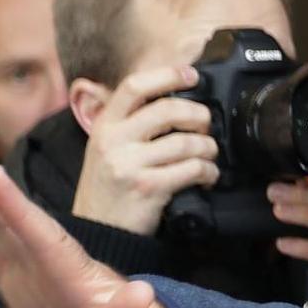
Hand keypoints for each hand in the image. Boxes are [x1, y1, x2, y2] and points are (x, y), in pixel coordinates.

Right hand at [69, 64, 217, 236]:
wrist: (98, 231)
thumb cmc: (110, 189)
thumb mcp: (106, 148)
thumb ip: (130, 125)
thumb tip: (171, 102)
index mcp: (104, 125)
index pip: (134, 86)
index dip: (167, 75)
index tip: (192, 75)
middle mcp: (113, 140)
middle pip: (167, 110)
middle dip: (198, 116)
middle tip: (207, 126)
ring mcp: (129, 164)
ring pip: (185, 142)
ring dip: (208, 148)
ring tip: (209, 156)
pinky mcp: (148, 187)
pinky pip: (191, 170)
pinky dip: (208, 172)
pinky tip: (207, 176)